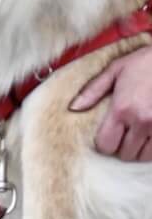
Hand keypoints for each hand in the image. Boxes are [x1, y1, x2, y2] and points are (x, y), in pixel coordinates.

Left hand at [70, 46, 151, 161]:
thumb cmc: (144, 62)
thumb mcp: (115, 70)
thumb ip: (92, 91)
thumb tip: (73, 108)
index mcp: (121, 109)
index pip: (106, 145)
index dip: (104, 144)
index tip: (106, 136)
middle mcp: (141, 122)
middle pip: (125, 154)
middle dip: (121, 147)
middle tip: (122, 135)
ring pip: (144, 156)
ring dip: (138, 150)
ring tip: (136, 137)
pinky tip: (149, 137)